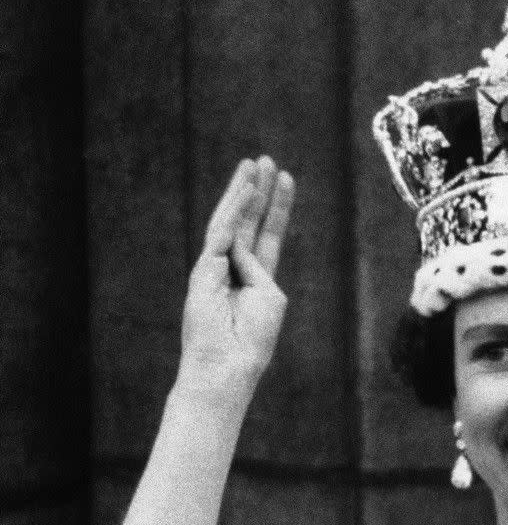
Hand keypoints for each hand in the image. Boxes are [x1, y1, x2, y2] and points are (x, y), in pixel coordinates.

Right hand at [179, 156, 295, 392]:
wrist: (228, 364)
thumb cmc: (253, 339)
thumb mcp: (269, 297)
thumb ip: (260, 267)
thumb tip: (240, 245)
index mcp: (255, 280)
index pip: (267, 236)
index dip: (277, 208)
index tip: (286, 179)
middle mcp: (234, 270)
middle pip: (248, 222)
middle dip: (258, 191)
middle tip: (267, 160)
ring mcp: (215, 268)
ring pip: (231, 221)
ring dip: (244, 191)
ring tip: (255, 163)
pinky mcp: (204, 269)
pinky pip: (223, 233)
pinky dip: (237, 210)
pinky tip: (249, 190)